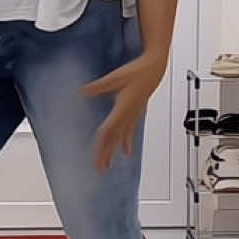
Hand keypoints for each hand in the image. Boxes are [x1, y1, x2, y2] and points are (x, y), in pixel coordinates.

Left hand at [82, 53, 167, 172]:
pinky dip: (127, 143)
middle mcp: (129, 116)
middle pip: (115, 139)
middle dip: (107, 154)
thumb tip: (82, 92)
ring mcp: (133, 116)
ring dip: (115, 151)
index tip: (97, 157)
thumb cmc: (138, 72)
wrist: (155, 69)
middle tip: (101, 169)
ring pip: (122, 138)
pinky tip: (127, 152)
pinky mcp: (136, 114)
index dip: (102, 145)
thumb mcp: (115, 78)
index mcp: (123, 109)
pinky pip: (130, 132)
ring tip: (109, 165)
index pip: (109, 131)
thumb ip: (99, 86)